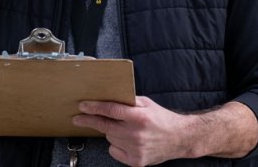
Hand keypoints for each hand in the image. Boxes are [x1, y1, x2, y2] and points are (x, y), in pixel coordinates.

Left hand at [73, 96, 191, 165]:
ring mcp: (136, 149)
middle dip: (91, 120)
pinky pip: (114, 151)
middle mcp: (137, 134)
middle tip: (78, 118)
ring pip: (110, 138)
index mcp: (140, 117)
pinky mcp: (136, 161)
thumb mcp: (147, 104)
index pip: (111, 111)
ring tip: (124, 128)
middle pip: (106, 126)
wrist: (179, 138)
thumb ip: (129, 101)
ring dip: (111, 132)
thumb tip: (108, 97)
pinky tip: (126, 140)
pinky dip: (116, 145)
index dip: (94, 108)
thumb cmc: (162, 118)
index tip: (82, 106)